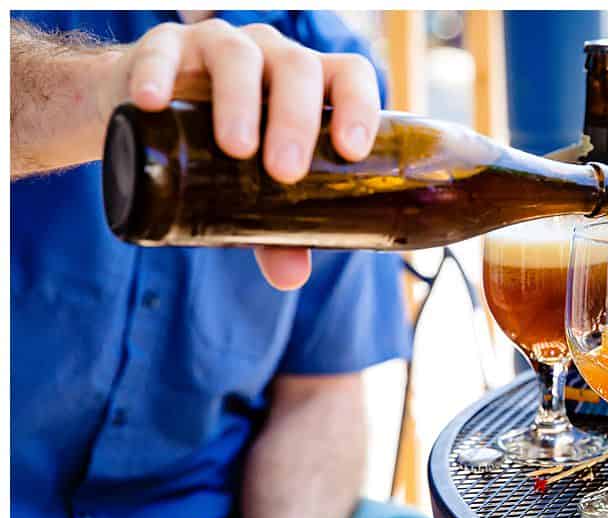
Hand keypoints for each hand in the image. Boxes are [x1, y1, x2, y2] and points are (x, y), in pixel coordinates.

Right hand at [100, 18, 381, 289]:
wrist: (145, 118)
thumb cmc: (222, 153)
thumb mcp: (253, 191)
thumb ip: (275, 232)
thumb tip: (292, 277)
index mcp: (310, 85)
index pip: (348, 77)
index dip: (358, 106)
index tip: (351, 151)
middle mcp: (271, 56)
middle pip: (297, 69)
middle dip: (296, 119)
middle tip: (284, 171)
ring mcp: (218, 46)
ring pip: (238, 57)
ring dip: (240, 101)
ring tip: (237, 148)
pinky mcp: (163, 47)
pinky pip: (162, 51)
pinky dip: (158, 74)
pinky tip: (152, 102)